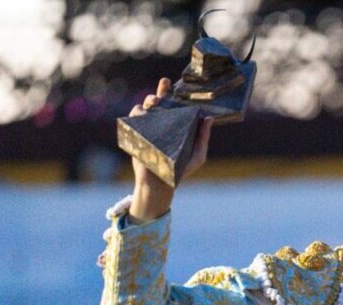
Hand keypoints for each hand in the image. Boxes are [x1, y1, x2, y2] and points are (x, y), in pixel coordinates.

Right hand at [128, 78, 214, 219]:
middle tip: (162, 91)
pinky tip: (142, 113)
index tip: (172, 82)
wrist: (161, 184)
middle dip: (160, 92)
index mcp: (176, 125)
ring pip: (144, 107)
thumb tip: (209, 119)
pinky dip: (137, 113)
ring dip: (148, 101)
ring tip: (153, 103)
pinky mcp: (136, 134)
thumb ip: (203, 138)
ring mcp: (148, 128)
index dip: (173, 92)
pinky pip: (133, 118)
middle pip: (158, 101)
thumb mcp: (197, 155)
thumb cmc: (181, 170)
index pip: (175, 104)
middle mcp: (161, 123)